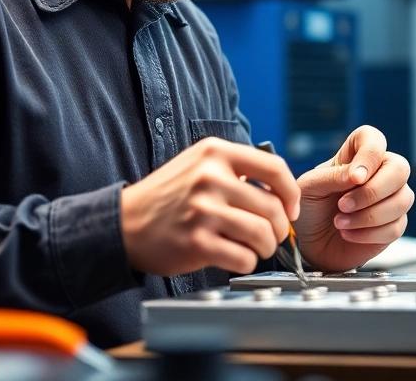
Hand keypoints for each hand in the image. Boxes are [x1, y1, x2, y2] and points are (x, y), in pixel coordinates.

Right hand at [120, 137, 298, 276]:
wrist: (124, 223)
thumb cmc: (168, 197)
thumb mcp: (199, 164)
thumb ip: (237, 170)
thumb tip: (283, 191)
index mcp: (215, 153)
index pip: (275, 168)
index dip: (290, 193)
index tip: (291, 208)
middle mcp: (210, 177)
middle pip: (273, 207)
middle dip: (280, 228)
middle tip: (272, 235)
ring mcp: (203, 210)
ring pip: (263, 234)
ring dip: (266, 247)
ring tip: (256, 247)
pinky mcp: (197, 242)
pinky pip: (244, 257)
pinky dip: (248, 262)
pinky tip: (237, 257)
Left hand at [294, 125, 412, 271]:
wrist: (310, 243)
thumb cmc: (311, 209)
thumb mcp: (310, 188)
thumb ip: (332, 177)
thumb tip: (358, 175)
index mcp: (356, 156)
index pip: (374, 139)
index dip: (370, 155)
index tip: (354, 177)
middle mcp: (379, 173)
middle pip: (400, 169)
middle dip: (372, 192)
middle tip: (343, 205)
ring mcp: (391, 198)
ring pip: (402, 200)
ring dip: (368, 216)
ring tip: (340, 222)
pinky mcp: (394, 224)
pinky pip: (396, 227)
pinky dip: (369, 234)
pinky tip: (348, 234)